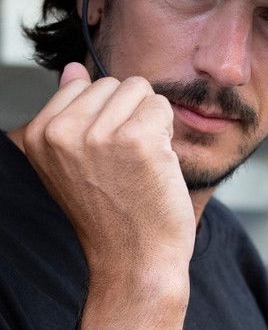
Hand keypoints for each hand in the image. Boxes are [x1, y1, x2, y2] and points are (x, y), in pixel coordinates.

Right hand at [23, 63, 195, 282]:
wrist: (134, 261)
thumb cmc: (110, 213)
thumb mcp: (74, 160)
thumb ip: (71, 110)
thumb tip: (71, 68)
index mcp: (40, 134)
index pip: (83, 84)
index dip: (105, 116)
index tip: (103, 155)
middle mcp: (62, 132)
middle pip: (114, 83)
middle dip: (128, 115)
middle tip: (124, 162)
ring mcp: (98, 135)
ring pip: (140, 90)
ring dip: (149, 122)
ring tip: (138, 163)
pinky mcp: (136, 139)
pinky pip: (161, 106)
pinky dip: (166, 133)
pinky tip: (155, 164)